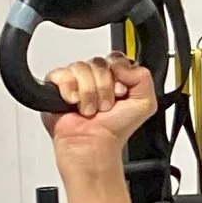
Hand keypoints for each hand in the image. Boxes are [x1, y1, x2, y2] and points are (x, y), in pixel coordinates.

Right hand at [42, 52, 160, 155]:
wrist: (94, 145)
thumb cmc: (115, 129)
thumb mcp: (145, 103)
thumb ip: (143, 76)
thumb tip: (121, 65)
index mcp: (116, 77)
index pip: (116, 58)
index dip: (119, 74)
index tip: (120, 93)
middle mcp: (95, 77)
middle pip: (98, 62)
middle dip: (104, 88)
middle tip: (104, 106)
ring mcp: (76, 81)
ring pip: (80, 67)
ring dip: (88, 93)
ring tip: (89, 109)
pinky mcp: (56, 87)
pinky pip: (61, 74)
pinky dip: (69, 90)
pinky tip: (74, 103)